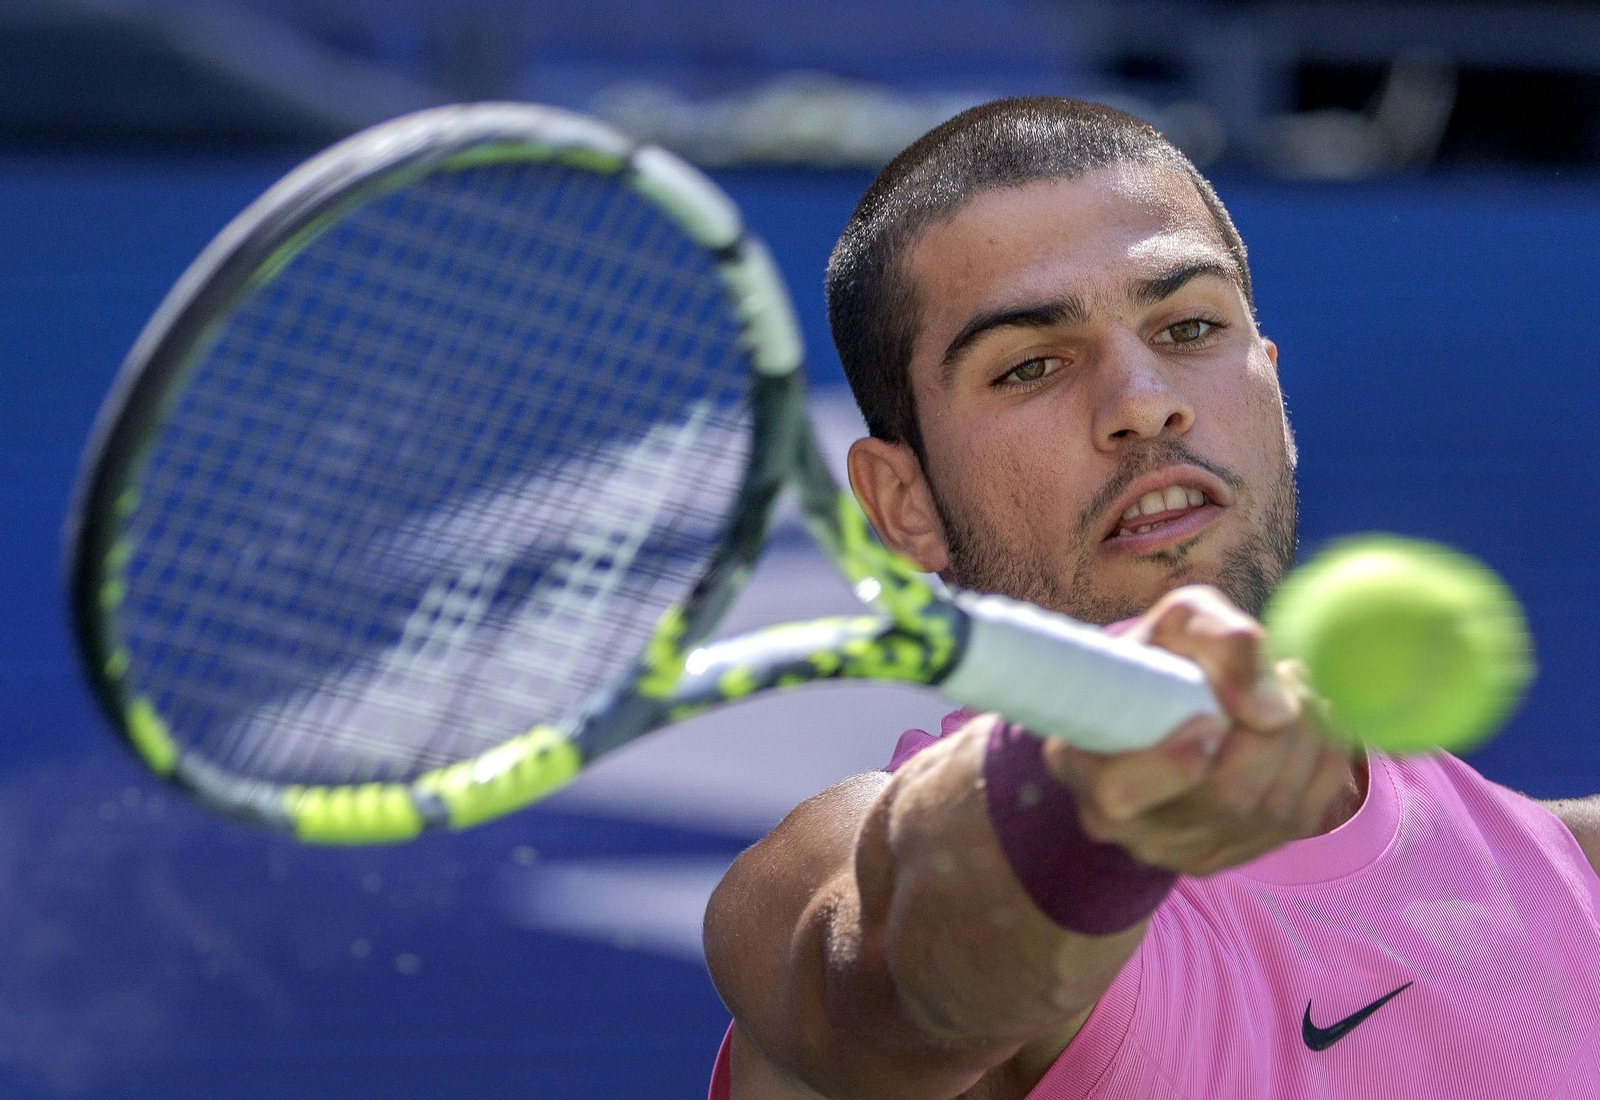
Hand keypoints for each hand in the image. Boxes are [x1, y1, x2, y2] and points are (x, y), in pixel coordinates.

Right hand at [1039, 585, 1358, 875]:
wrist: (1170, 700)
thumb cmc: (1164, 657)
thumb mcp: (1178, 622)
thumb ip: (1219, 641)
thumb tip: (1272, 711)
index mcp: (1089, 769)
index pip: (1119, 791)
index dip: (1170, 761)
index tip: (1209, 715)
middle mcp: (1134, 827)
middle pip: (1224, 797)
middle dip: (1274, 731)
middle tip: (1285, 674)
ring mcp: (1189, 850)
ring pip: (1274, 809)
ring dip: (1307, 738)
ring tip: (1296, 687)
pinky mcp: (1241, 852)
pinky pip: (1306, 817)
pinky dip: (1323, 761)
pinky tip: (1309, 722)